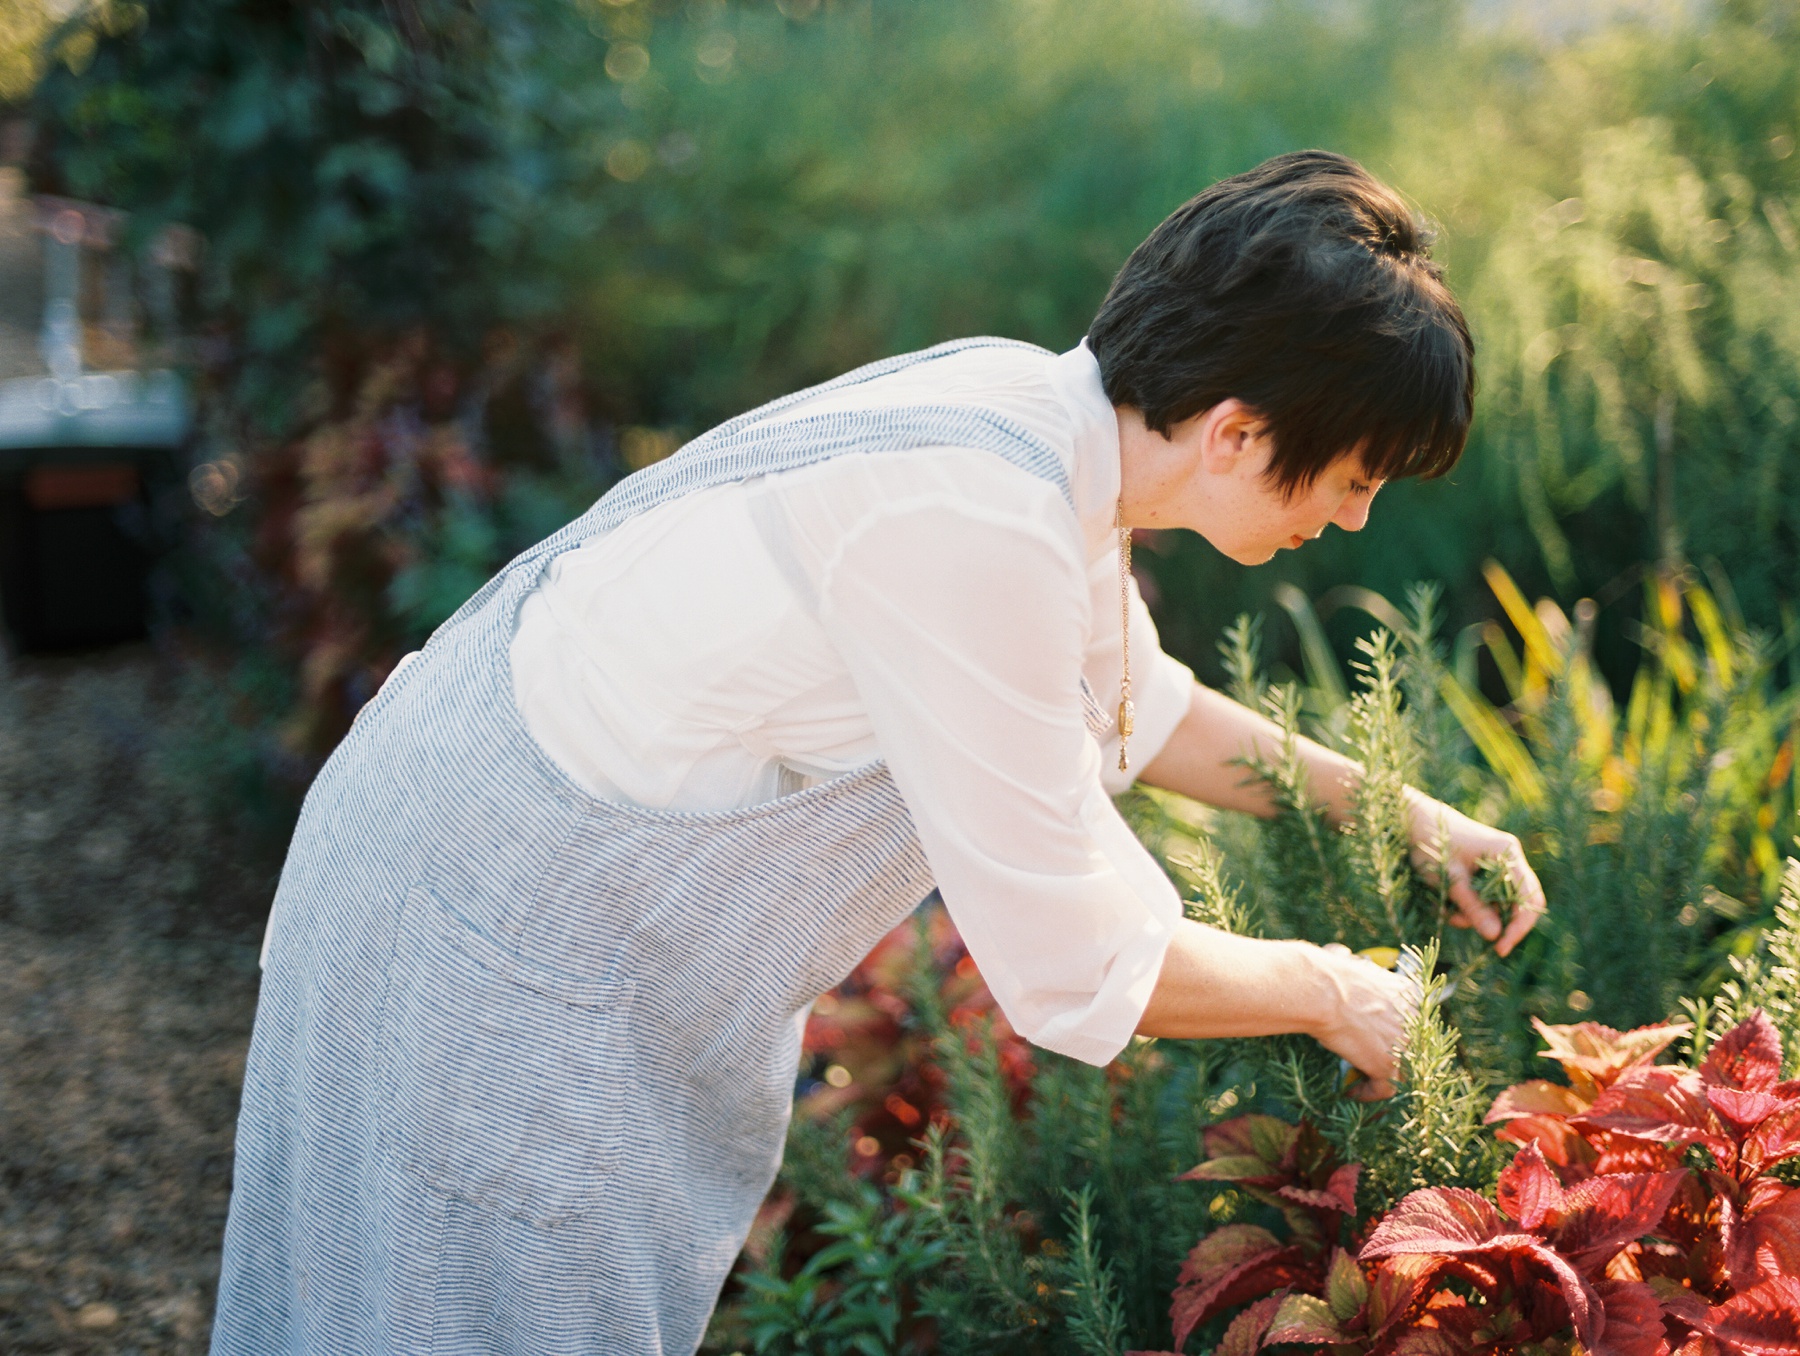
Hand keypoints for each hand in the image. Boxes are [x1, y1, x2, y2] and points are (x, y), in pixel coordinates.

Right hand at [1305, 942, 1417, 1098]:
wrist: (1321, 990)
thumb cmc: (1327, 973)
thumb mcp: (1350, 963)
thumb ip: (1354, 965)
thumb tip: (1339, 953)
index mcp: (1408, 992)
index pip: (1411, 1017)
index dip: (1395, 1029)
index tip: (1377, 1035)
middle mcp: (1414, 1019)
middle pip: (1412, 1045)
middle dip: (1394, 1055)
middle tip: (1370, 1059)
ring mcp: (1404, 1044)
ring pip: (1404, 1071)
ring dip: (1384, 1077)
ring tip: (1364, 1081)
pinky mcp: (1388, 1065)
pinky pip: (1384, 1089)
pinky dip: (1368, 1094)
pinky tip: (1351, 1092)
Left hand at [1405, 791, 1545, 957]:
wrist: (1411, 817)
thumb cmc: (1431, 842)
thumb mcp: (1450, 879)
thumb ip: (1472, 907)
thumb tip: (1495, 936)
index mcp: (1507, 853)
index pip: (1529, 898)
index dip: (1519, 927)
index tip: (1501, 947)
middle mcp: (1508, 858)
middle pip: (1519, 902)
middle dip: (1499, 923)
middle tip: (1485, 945)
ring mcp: (1497, 863)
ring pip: (1499, 902)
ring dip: (1477, 915)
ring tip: (1449, 913)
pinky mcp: (1483, 870)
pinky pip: (1485, 896)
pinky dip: (1470, 906)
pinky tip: (1448, 905)